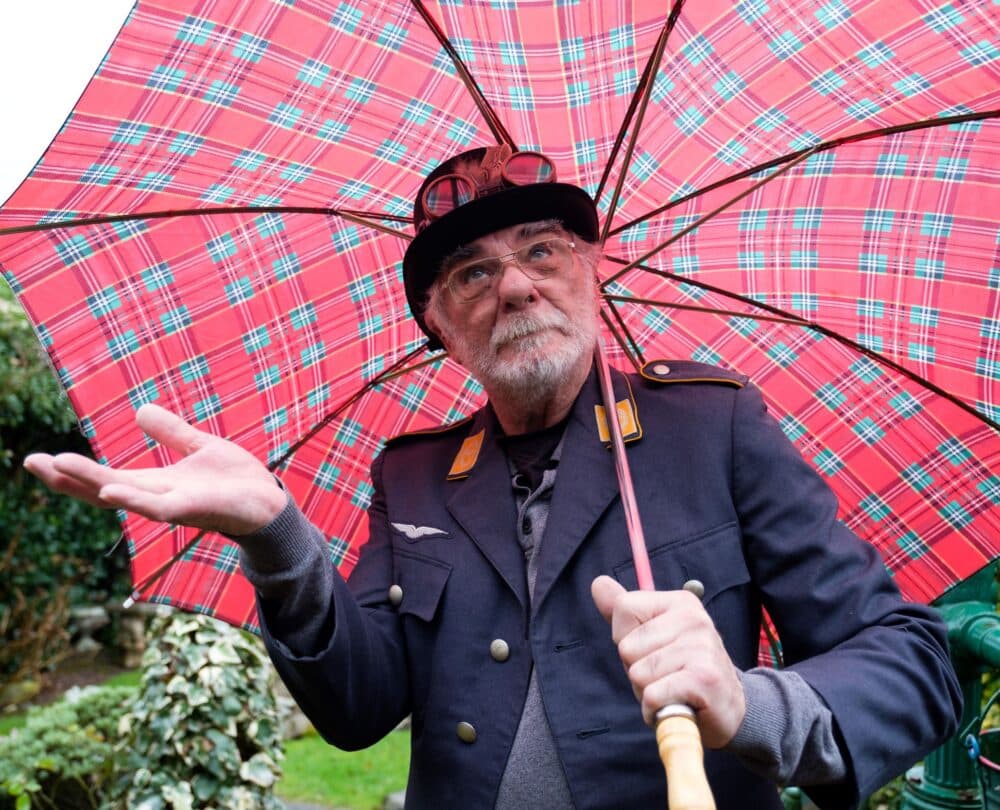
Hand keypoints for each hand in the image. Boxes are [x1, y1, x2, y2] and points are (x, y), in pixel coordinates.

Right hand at [23, 403, 286, 536]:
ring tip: (58, 467)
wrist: (269, 502)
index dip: (71, 471)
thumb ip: (171, 432)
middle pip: (102, 489)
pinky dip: (136, 500)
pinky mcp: (194, 510)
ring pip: (124, 496)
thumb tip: (140, 410)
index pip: (104, 478)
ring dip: (91, 483)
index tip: (35, 459)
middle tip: (31, 462)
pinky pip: (159, 508)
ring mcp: (173, 506)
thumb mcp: (199, 447)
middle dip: (67, 478)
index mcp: (154, 483)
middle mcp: (156, 498)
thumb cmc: (235, 481)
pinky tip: (112, 491)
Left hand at [591, 575, 744, 748]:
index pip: (624, 609)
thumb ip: (623, 612)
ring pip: (638, 673)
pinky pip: (652, 695)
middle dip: (636, 669)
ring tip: (672, 691)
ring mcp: (701, 647)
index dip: (626, 639)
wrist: (728, 708)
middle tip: (666, 676)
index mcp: (680, 602)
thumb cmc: (681, 671)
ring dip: (647, 692)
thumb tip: (598, 583)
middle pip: (627, 646)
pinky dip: (655, 710)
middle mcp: (694, 618)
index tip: (651, 650)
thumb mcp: (652, 637)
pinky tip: (674, 706)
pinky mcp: (704, 679)